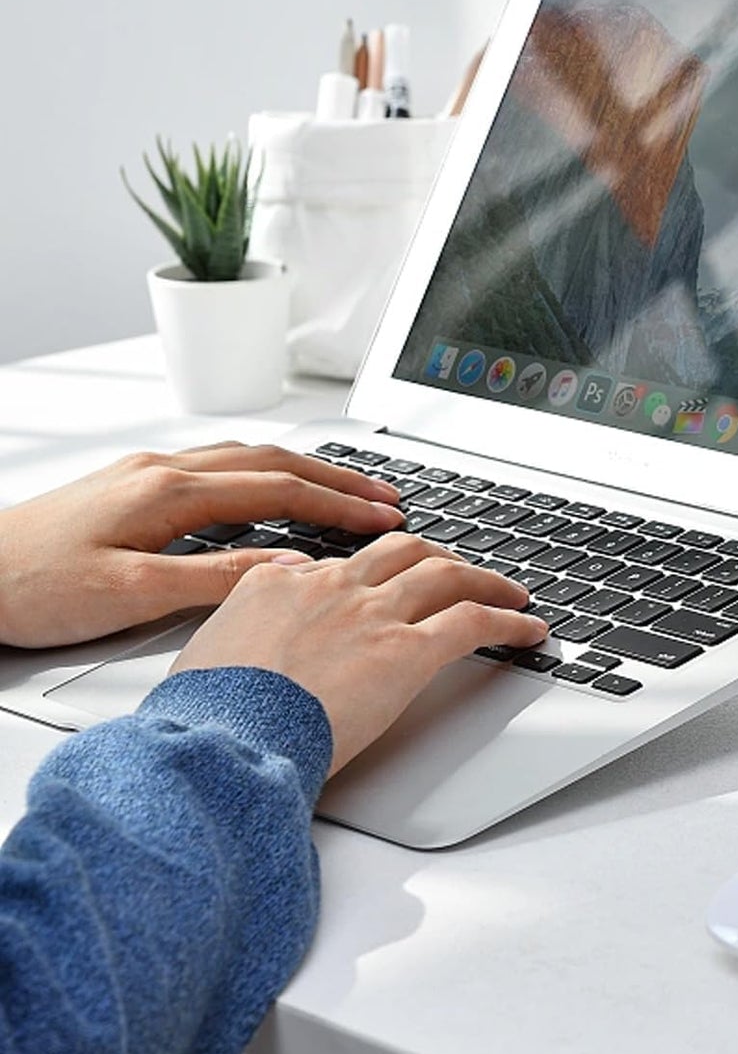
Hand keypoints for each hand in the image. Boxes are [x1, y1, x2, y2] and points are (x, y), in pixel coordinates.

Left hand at [0, 443, 404, 647]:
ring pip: (248, 459)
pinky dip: (265, 475)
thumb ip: (213, 578)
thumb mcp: (128, 594)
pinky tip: (272, 492)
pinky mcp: (133, 487)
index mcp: (170, 492)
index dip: (339, 504)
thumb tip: (288, 569)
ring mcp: (147, 474)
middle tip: (385, 497)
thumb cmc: (29, 586)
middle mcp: (163, 471)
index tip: (383, 516)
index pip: (279, 490)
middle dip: (337, 478)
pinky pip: (220, 467)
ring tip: (345, 491)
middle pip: (274, 462)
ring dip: (304, 472)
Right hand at [170, 535, 549, 773]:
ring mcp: (371, 614)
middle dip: (437, 559)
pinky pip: (474, 621)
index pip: (338, 565)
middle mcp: (330, 587)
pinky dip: (509, 621)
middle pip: (400, 552)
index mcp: (275, 584)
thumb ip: (237, 635)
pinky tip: (528, 630)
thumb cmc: (208, 718)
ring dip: (486, 582)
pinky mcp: (406, 650)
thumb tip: (247, 640)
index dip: (371, 575)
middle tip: (459, 573)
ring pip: (445, 575)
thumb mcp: (204, 658)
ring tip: (512, 594)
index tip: (386, 586)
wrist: (223, 740)